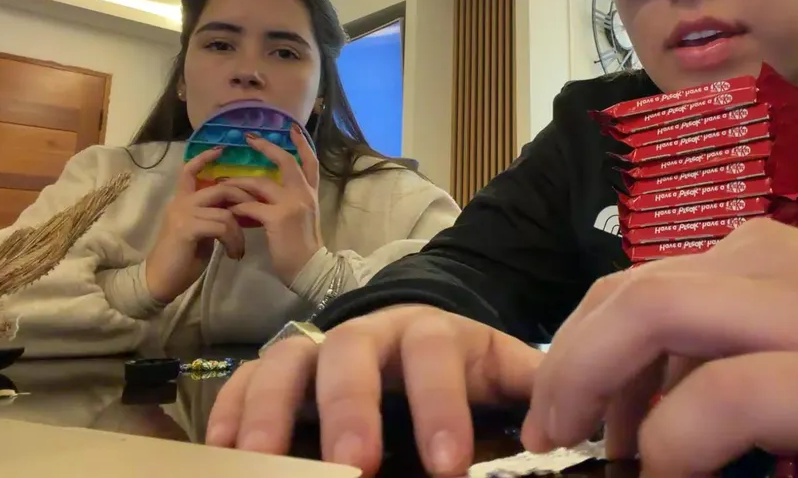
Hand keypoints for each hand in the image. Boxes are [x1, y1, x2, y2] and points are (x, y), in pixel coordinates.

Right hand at [144, 147, 253, 303]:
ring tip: (240, 249)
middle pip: (221, 188)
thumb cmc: (182, 259)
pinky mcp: (186, 228)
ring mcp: (182, 213)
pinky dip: (233, 240)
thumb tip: (239, 210)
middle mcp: (181, 202)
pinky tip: (233, 254)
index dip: (205, 159)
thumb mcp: (201, 233)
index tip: (222, 149)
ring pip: (226, 211)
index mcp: (183, 201)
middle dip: (245, 199)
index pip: (190, 171)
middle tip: (258, 217)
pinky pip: (222, 226)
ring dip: (240, 232)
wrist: (161, 281)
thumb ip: (213, 217)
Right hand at [205, 305, 542, 475]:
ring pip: (288, 363)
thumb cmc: (461, 365)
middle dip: (350, 411)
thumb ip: (533, 387)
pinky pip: (245, 380)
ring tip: (260, 464)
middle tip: (352, 468)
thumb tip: (575, 422)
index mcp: (431, 333)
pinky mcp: (278, 368)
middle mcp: (368, 333)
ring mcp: (317, 348)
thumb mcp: (500, 369)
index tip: (447, 468)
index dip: (439, 408)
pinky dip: (228, 411)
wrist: (415, 334)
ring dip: (273, 413)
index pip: (434, 358)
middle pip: (351, 355)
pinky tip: (221, 452)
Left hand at [221, 125, 321, 285]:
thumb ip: (289, 203)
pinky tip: (227, 210)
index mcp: (311, 194)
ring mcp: (291, 205)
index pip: (310, 162)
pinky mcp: (277, 218)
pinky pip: (250, 206)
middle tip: (250, 137)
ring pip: (261, 184)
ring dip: (240, 182)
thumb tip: (265, 195)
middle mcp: (304, 194)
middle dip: (267, 147)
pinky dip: (237, 207)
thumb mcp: (302, 219)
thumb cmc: (303, 248)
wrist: (310, 269)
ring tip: (224, 182)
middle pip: (286, 163)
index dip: (301, 144)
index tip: (291, 128)